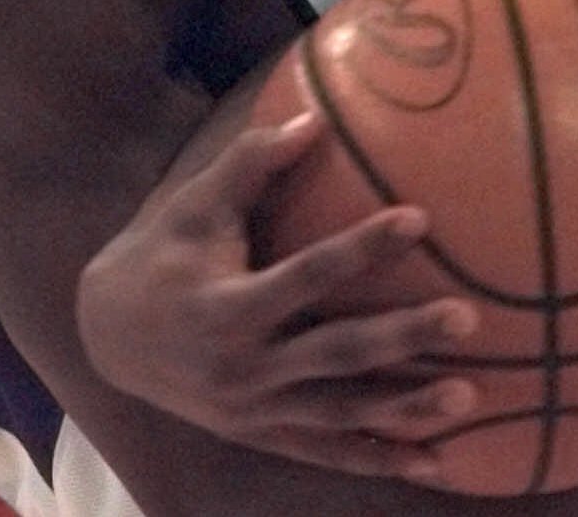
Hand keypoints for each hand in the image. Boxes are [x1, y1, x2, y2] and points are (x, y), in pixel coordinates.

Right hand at [76, 111, 481, 477]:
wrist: (107, 337)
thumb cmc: (164, 254)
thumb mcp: (193, 205)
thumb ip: (252, 162)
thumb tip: (314, 117)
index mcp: (225, 308)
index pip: (306, 275)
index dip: (361, 247)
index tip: (420, 216)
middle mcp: (241, 369)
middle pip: (335, 354)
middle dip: (401, 338)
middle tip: (467, 317)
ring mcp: (253, 411)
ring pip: (340, 414)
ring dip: (405, 409)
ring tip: (471, 398)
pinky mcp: (263, 434)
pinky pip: (327, 451)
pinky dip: (379, 458)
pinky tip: (436, 462)